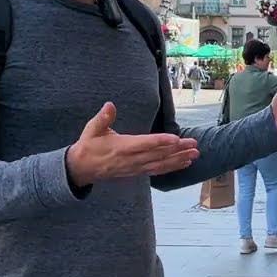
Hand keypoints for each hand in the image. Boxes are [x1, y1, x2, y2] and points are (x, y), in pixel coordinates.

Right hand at [66, 102, 198, 186]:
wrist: (81, 169)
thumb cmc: (89, 146)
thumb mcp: (92, 130)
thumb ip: (103, 118)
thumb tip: (109, 105)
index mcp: (122, 147)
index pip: (145, 144)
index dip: (161, 142)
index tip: (176, 139)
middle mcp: (131, 159)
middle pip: (158, 155)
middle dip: (177, 150)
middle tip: (194, 145)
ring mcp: (135, 168)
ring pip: (160, 164)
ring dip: (178, 160)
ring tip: (194, 155)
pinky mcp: (137, 172)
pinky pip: (157, 170)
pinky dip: (171, 167)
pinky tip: (183, 164)